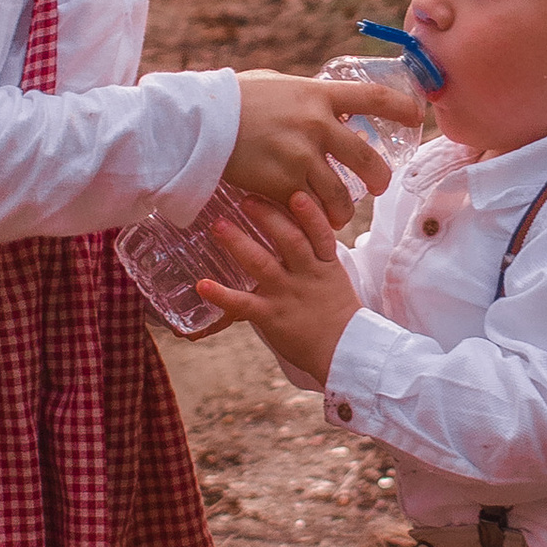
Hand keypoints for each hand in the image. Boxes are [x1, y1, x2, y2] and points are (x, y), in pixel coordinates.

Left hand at [198, 194, 361, 386]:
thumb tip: (298, 226)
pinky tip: (202, 284)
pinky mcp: (271, 317)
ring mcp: (288, 295)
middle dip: (267, 217)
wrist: (345, 353)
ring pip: (263, 264)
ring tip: (219, 226)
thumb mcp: (334, 278)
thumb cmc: (338, 314)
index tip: (296, 193)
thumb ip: (315, 254)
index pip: (319, 233)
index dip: (309, 213)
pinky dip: (221, 295)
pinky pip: (244, 304)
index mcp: (325, 264)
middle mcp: (307, 275)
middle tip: (245, 198)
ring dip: (239, 243)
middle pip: (289, 240)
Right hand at [224, 71, 419, 227]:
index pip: (374, 98)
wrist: (198, 123)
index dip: (402, 107)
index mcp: (318, 95)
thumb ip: (308, 97)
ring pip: (341, 196)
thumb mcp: (278, 85)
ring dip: (345, 210)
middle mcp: (317, 126)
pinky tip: (310, 222)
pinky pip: (310, 211)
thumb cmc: (234, 99)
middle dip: (380, 178)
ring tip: (341, 214)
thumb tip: (330, 105)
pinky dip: (313, 220)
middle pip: (368, 159)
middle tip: (379, 186)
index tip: (415, 116)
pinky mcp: (282, 185)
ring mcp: (301, 158)